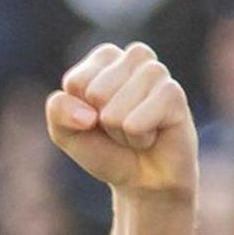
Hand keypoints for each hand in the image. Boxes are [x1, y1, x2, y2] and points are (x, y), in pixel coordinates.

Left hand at [47, 42, 196, 198]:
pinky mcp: (175, 94)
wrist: (142, 177)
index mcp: (105, 58)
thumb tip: (87, 115)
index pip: (75, 82)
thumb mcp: (65, 131)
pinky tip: (152, 135)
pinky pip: (136, 124)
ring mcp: (157, 73)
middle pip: (95, 93)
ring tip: (136, 130)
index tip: (95, 117)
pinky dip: (138, 138)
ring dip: (119, 131)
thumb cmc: (104, 148)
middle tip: (119, 126)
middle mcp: (135, 57)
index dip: (78, 111)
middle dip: (101, 121)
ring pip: (114, 111)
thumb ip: (58, 111)